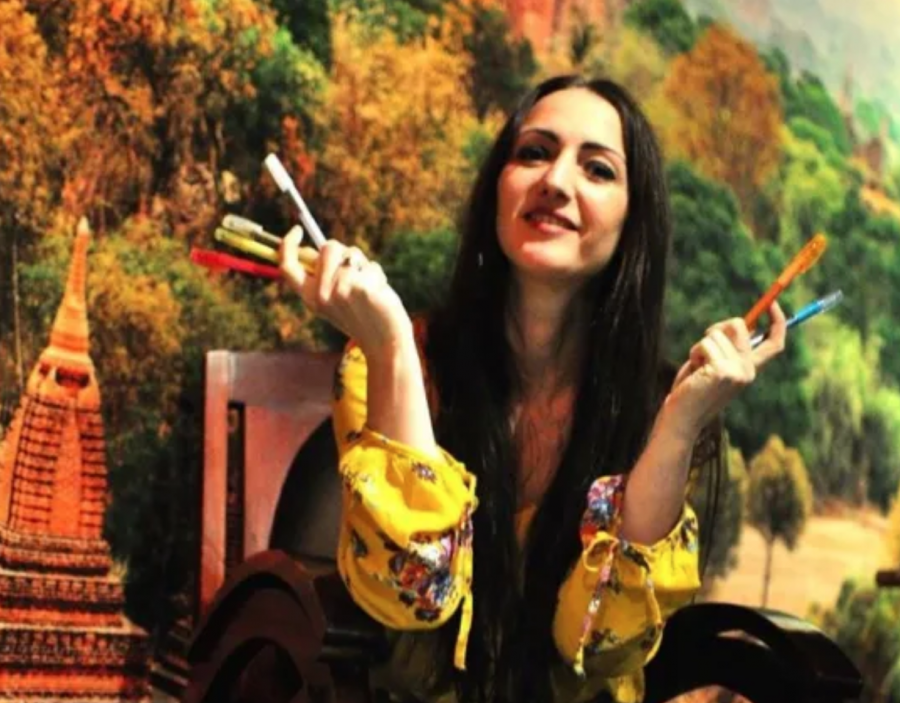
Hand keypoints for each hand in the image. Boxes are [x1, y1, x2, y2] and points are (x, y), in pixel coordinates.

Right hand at [278, 226, 412, 359]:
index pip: (287, 267)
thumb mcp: (333, 302)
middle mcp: (321, 294)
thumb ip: (323, 278)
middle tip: (355, 273)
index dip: (287, 245)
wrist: (385, 343)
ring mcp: (340, 290)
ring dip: (363, 264)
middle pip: (326, 248)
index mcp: (310, 298)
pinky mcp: (360, 287)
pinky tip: (380, 293)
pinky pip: (370, 265)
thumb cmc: (362, 318)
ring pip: (351, 253)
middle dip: (344, 252)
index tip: (297, 230)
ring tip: (369, 287)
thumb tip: (314, 249)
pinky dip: (378, 274)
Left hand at [661, 302, 787, 440]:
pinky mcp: (723, 371)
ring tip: (697, 368)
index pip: (775, 344)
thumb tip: (738, 322)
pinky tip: (694, 373)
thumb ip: (727, 349)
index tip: (772, 304)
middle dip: (717, 327)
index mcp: (750, 370)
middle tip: (703, 347)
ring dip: (700, 346)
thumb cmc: (692, 391)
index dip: (778, 321)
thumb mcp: (714, 366)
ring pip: (717, 333)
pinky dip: (694, 353)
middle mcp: (749, 371)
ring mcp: (738, 371)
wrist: (682, 419)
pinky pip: (705, 344)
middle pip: (740, 325)